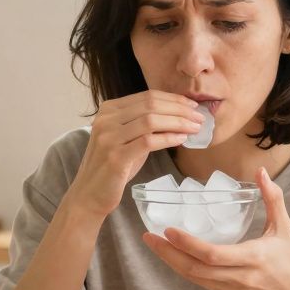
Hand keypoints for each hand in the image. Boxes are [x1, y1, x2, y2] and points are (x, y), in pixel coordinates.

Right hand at [67, 90, 204, 219]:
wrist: (90, 194)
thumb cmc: (113, 167)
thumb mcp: (126, 138)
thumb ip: (143, 124)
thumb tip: (178, 115)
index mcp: (108, 110)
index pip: (147, 96)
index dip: (173, 99)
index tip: (192, 106)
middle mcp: (106, 119)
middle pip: (151, 105)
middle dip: (180, 109)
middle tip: (199, 117)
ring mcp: (109, 137)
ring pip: (151, 120)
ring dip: (178, 123)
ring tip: (195, 128)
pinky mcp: (116, 157)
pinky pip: (148, 141)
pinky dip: (168, 138)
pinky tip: (181, 140)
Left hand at [142, 166, 289, 289]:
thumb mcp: (285, 228)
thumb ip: (273, 199)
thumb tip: (260, 172)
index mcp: (253, 258)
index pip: (213, 254)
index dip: (188, 244)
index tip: (169, 230)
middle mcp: (239, 278)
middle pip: (195, 269)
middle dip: (168, 254)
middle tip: (148, 236)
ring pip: (193, 278)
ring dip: (171, 262)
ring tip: (154, 244)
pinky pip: (200, 283)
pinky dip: (184, 269)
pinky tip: (172, 256)